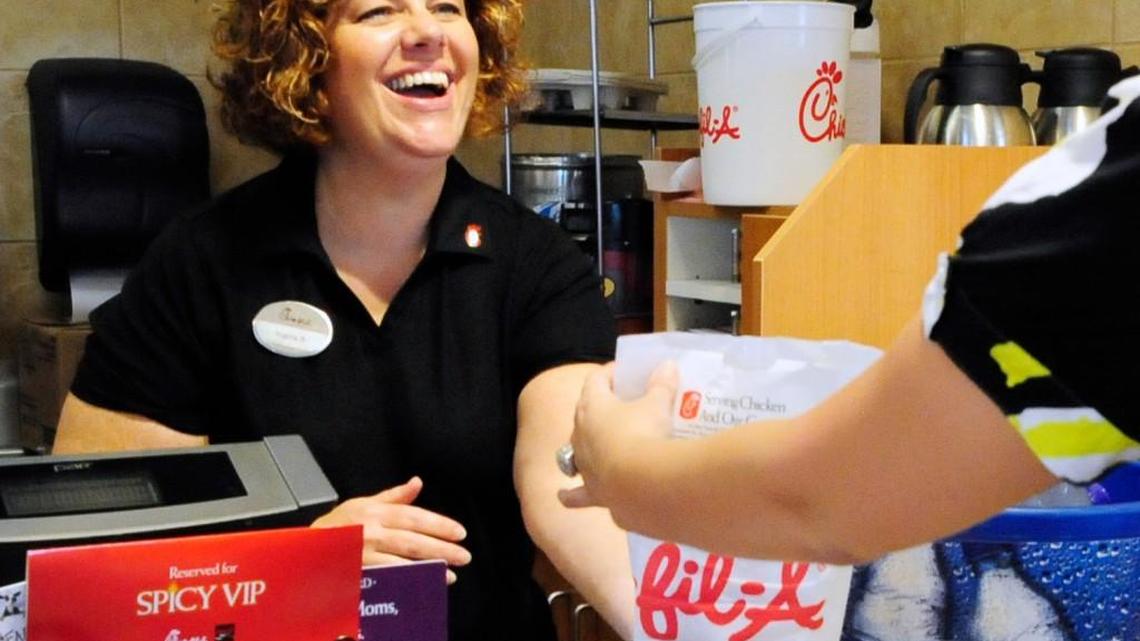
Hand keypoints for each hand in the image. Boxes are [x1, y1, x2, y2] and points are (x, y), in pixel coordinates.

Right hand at [312, 476, 470, 583]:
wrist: (307, 548)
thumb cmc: (337, 524)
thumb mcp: (364, 503)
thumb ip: (394, 496)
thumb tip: (418, 482)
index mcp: (376, 512)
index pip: (413, 517)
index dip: (438, 525)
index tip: (459, 532)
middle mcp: (371, 532)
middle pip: (411, 540)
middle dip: (440, 548)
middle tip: (463, 556)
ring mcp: (364, 555)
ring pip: (401, 561)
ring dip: (427, 569)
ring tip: (449, 574)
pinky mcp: (358, 573)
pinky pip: (386, 578)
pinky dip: (405, 581)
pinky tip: (422, 584)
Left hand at [558, 361, 677, 508]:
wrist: (641, 484)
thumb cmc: (644, 434)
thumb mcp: (657, 406)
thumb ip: (661, 385)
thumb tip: (668, 366)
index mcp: (592, 405)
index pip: (596, 380)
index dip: (610, 373)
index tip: (624, 372)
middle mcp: (580, 434)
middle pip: (585, 413)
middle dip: (601, 408)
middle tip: (622, 405)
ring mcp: (583, 464)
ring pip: (577, 450)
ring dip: (586, 445)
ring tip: (596, 443)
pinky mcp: (592, 491)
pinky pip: (576, 492)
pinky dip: (572, 494)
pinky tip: (564, 495)